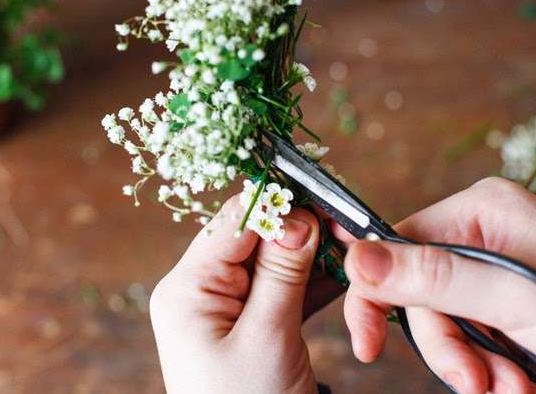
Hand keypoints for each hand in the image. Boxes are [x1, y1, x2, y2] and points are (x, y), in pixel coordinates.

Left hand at [149, 196, 342, 393]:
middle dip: (299, 228)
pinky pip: (280, 288)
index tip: (322, 197)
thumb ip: (282, 273)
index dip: (277, 204)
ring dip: (310, 253)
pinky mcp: (248, 322)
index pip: (233, 223)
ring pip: (272, 261)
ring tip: (348, 244)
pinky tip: (339, 270)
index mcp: (188, 289)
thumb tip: (298, 215)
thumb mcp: (267, 338)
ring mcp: (224, 307)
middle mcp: (200, 291)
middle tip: (344, 222)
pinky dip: (309, 280)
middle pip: (254, 237)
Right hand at [338, 177, 535, 393]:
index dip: (376, 293)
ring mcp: (493, 281)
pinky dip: (488, 376)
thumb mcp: (518, 300)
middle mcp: (482, 240)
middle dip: (445, 346)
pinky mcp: (503, 317)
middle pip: (419, 297)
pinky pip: (467, 348)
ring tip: (512, 387)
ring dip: (470, 368)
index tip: (367, 342)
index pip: (397, 245)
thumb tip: (358, 259)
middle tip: (474, 380)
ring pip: (441, 329)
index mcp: (482, 212)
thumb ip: (436, 279)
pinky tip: (522, 385)